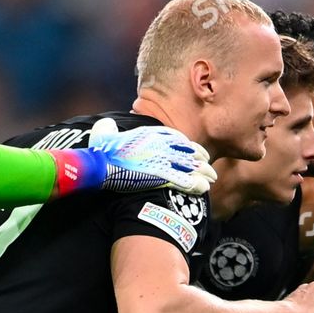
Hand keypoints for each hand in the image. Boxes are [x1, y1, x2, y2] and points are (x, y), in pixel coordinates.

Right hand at [52, 118, 216, 196]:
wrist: (102, 167)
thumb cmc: (102, 153)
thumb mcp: (104, 136)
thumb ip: (108, 129)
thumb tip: (106, 123)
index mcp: (149, 135)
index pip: (174, 137)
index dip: (186, 144)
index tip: (194, 149)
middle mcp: (160, 145)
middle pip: (187, 150)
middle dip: (200, 158)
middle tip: (208, 164)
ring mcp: (163, 160)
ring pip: (191, 165)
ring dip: (203, 171)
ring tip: (211, 178)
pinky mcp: (163, 176)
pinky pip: (186, 180)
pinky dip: (197, 184)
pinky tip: (204, 188)